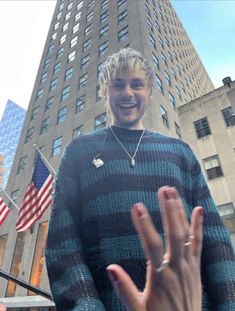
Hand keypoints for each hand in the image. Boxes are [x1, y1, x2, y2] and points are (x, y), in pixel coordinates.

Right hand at [106, 186, 202, 310]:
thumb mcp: (137, 309)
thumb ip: (124, 288)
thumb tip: (110, 268)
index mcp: (160, 277)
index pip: (151, 245)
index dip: (144, 225)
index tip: (136, 206)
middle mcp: (177, 268)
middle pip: (173, 233)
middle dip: (168, 210)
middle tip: (163, 190)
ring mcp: (189, 267)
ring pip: (186, 234)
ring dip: (180, 212)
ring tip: (173, 192)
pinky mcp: (196, 268)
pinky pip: (198, 243)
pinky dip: (198, 226)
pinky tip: (197, 210)